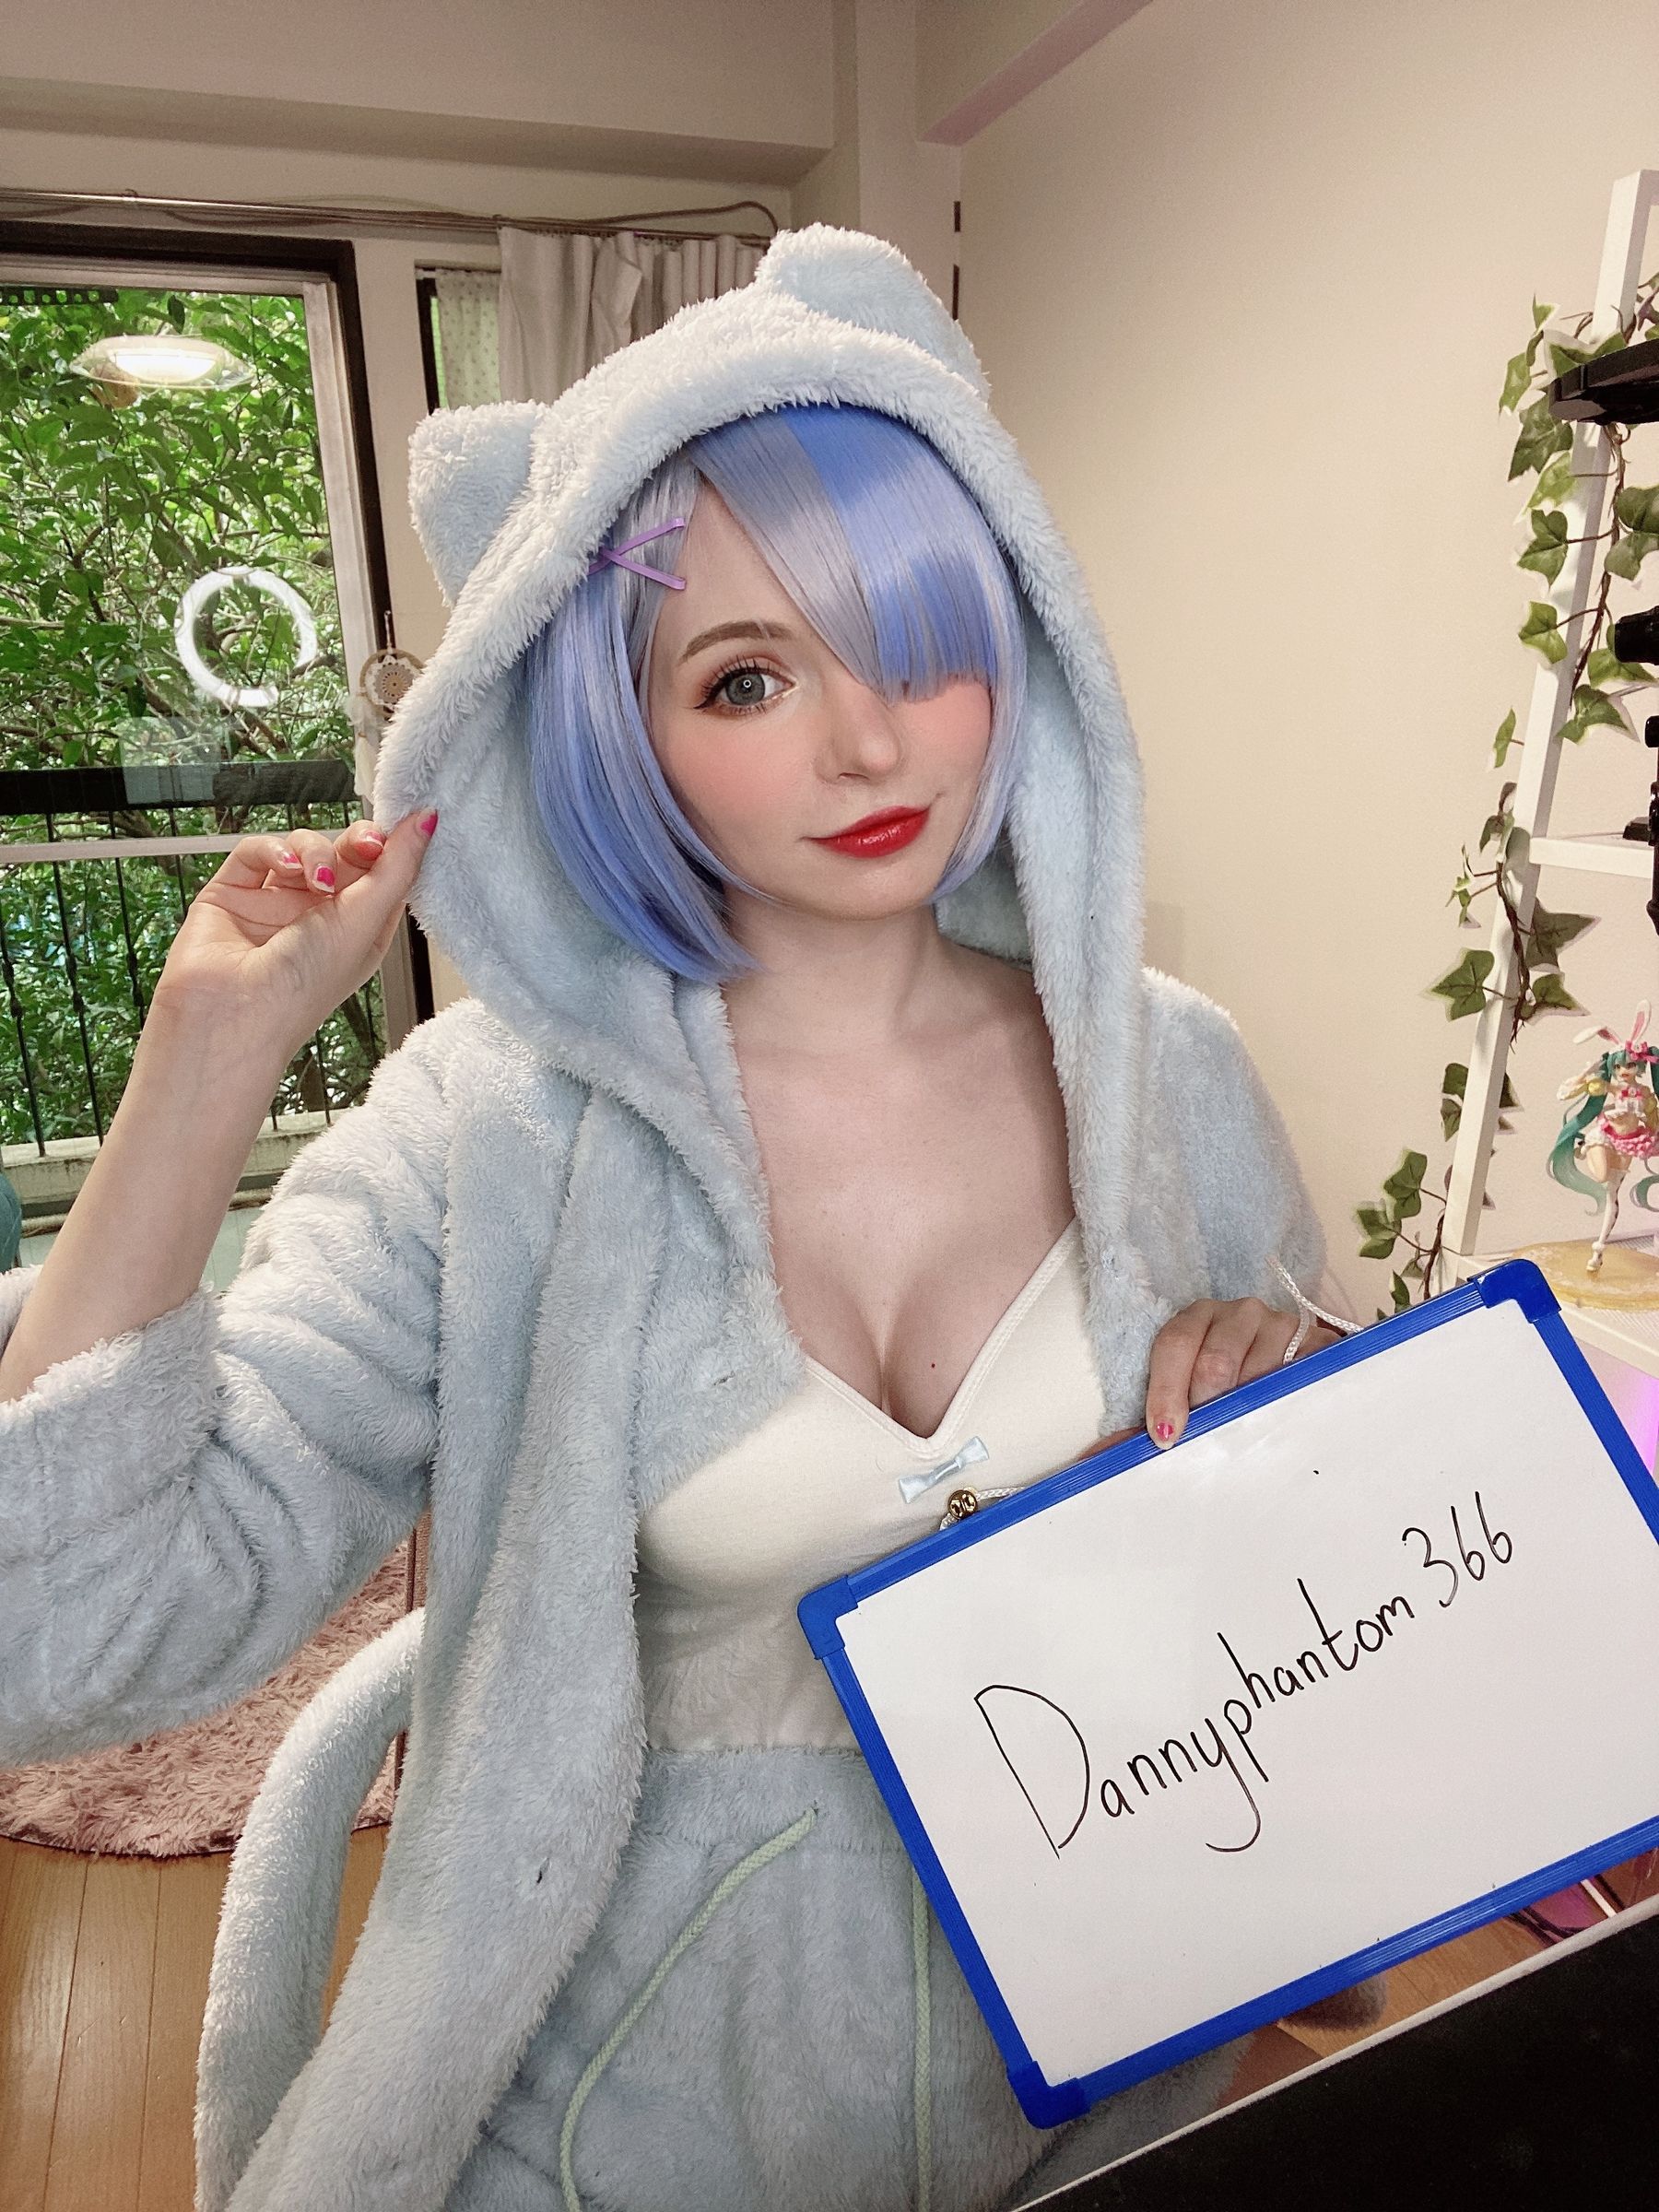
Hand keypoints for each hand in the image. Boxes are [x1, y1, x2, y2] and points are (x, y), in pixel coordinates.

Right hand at [150, 809, 437, 1063]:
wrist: (233, 1016)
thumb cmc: (303, 989)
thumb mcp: (366, 922)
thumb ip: (397, 868)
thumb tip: (428, 821)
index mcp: (357, 931)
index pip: (382, 875)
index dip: (393, 848)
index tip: (406, 827)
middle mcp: (317, 917)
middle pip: (344, 854)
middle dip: (357, 843)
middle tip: (365, 845)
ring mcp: (274, 903)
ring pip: (302, 847)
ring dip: (316, 851)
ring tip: (316, 879)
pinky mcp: (232, 893)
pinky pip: (256, 850)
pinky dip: (273, 849)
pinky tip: (286, 867)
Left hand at [1144, 1299, 1342, 1449]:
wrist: (1291, 1361)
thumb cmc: (1227, 1383)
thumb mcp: (1187, 1392)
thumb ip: (1147, 1421)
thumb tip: (1099, 1457)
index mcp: (1198, 1318)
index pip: (1174, 1344)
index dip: (1166, 1392)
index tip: (1164, 1435)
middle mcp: (1240, 1312)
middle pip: (1215, 1363)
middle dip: (1208, 1410)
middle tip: (1209, 1439)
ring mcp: (1281, 1324)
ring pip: (1258, 1377)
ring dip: (1249, 1414)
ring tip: (1247, 1431)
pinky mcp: (1318, 1342)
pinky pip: (1301, 1377)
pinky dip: (1287, 1404)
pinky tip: (1281, 1418)